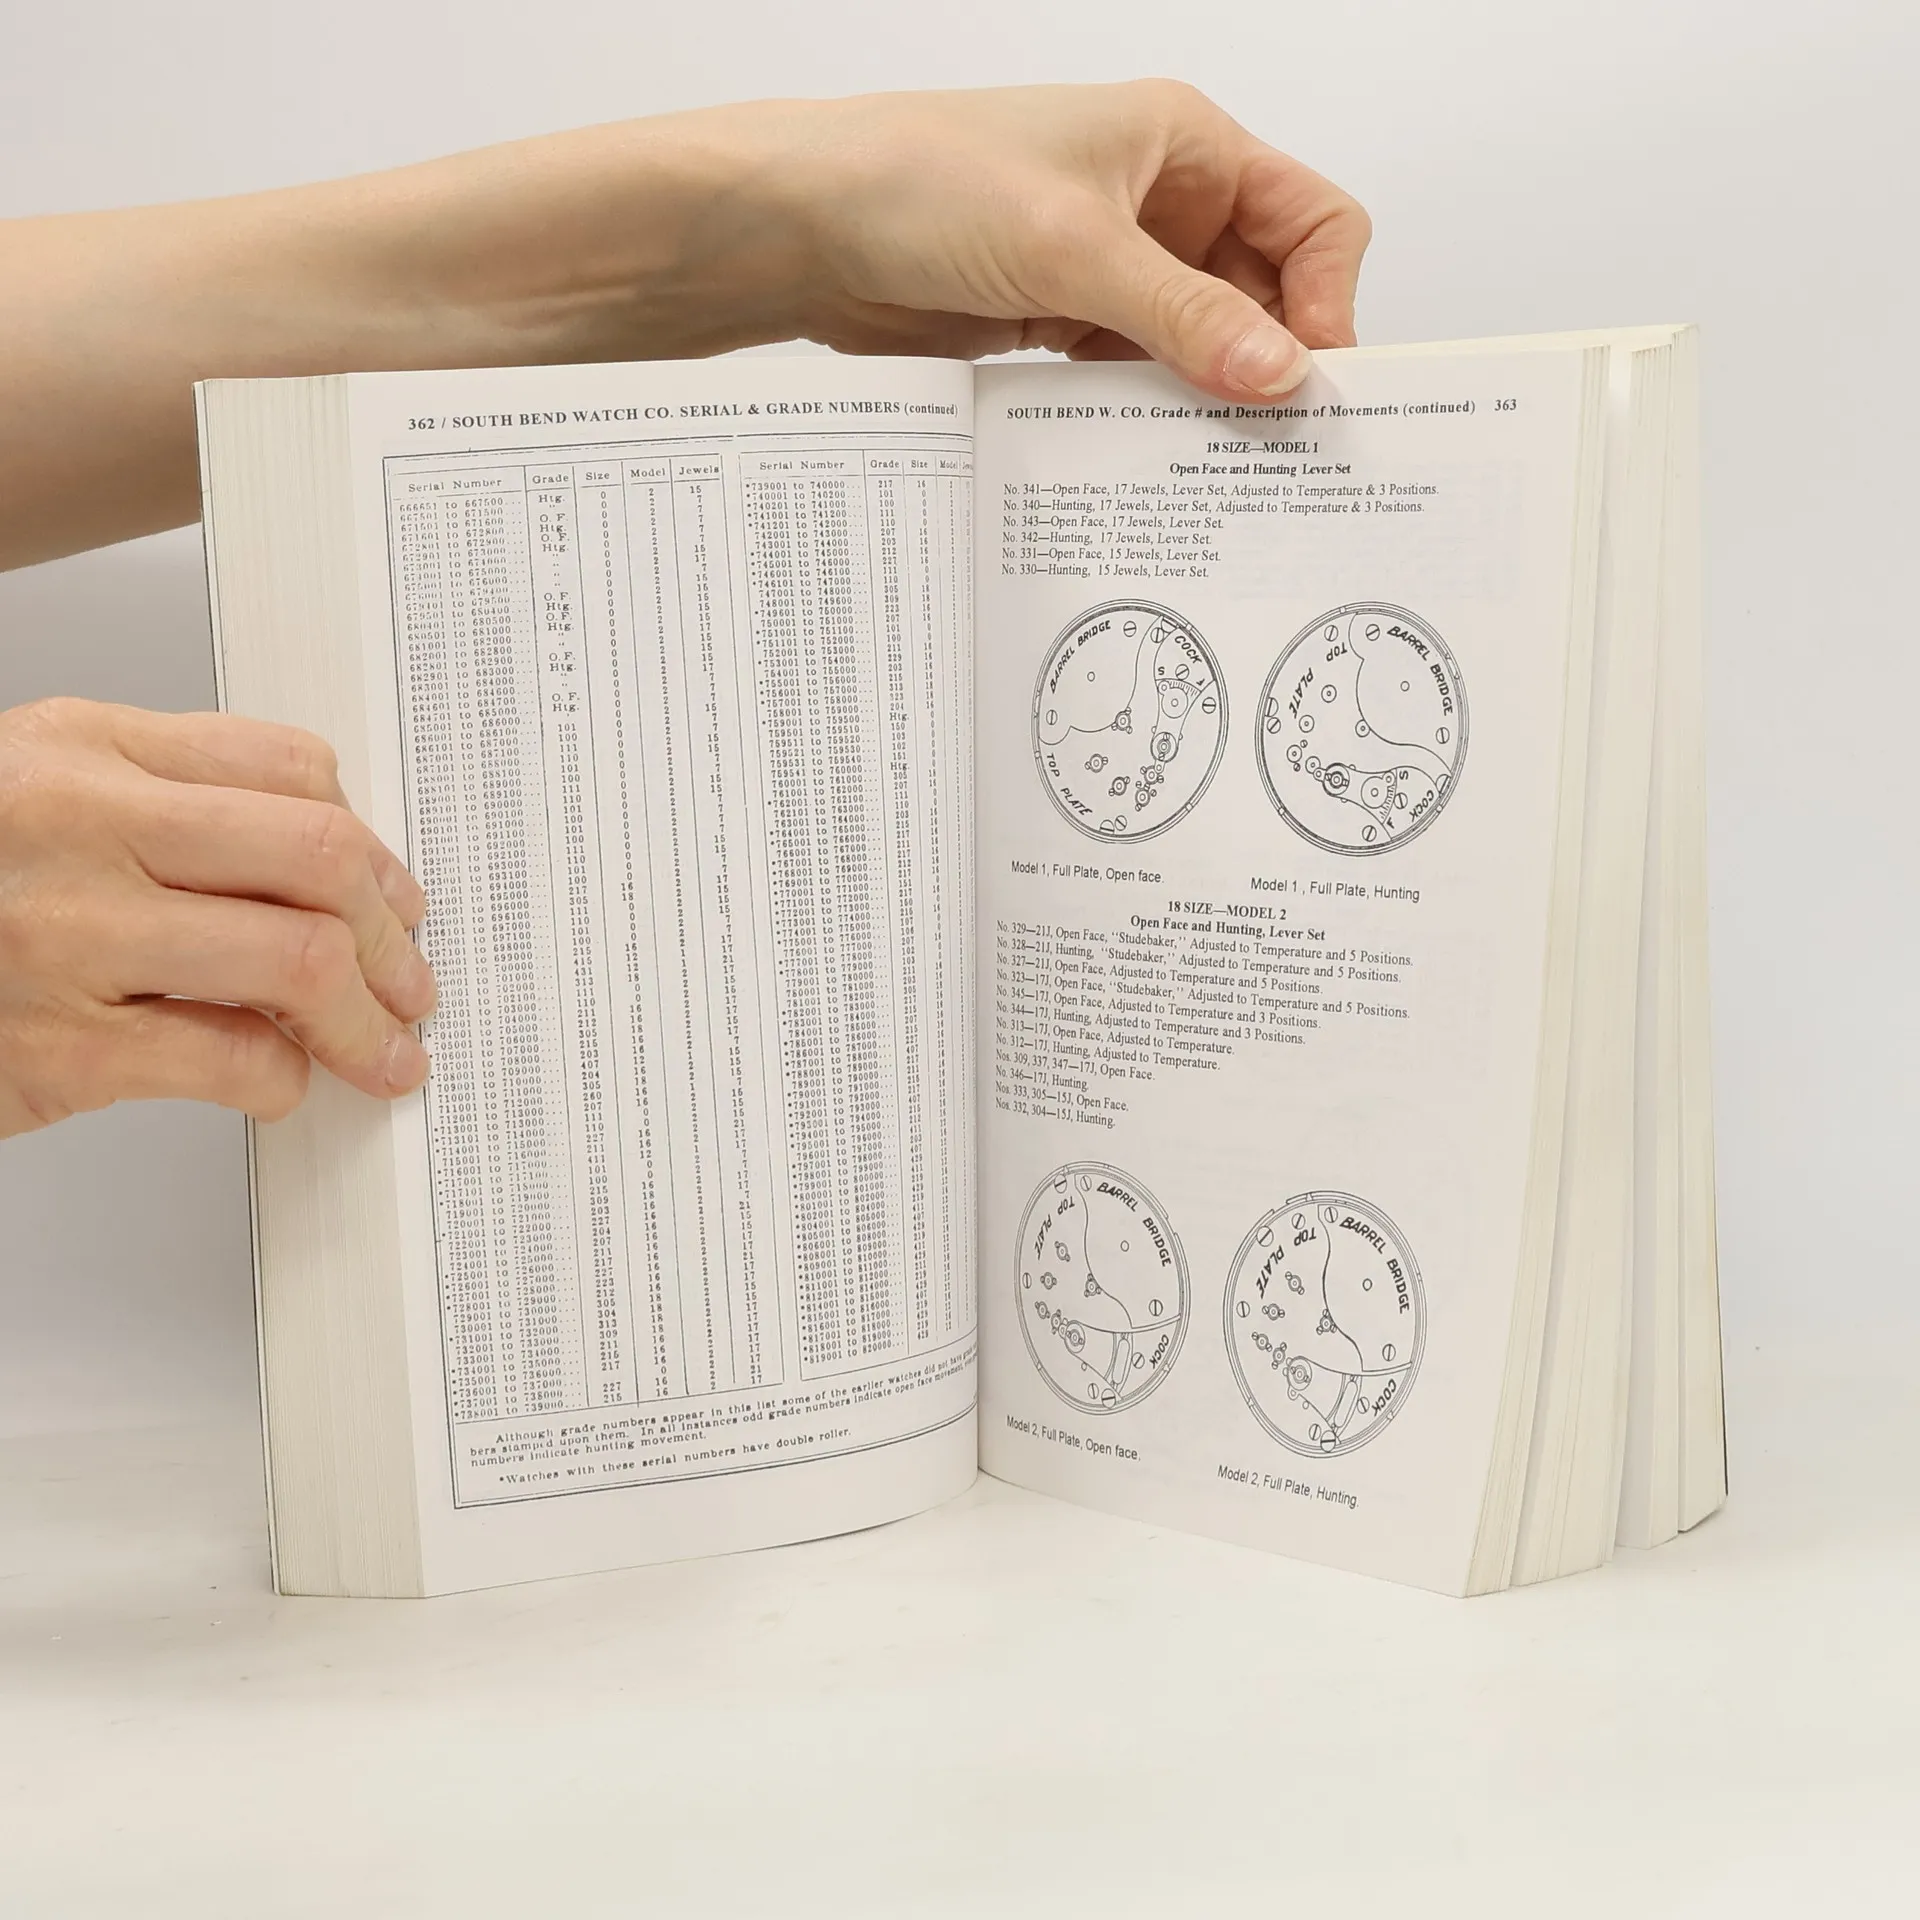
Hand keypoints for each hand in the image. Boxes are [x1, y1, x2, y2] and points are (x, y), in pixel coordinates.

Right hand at [0, 698, 433, 1136]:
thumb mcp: (36, 790)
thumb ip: (164, 797)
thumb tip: (319, 850)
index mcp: (85, 751)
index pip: (290, 769)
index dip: (371, 842)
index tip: (394, 891)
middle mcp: (83, 828)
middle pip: (317, 856)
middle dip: (392, 929)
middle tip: (410, 977)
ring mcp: (72, 938)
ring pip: (298, 957)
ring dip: (368, 1017)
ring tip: (384, 1046)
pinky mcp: (63, 1050)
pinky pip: (234, 1059)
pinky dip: (284, 1078)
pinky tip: (281, 1081)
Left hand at [3, 80, 1369, 565]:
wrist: (786, 227)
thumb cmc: (911, 178)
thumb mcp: (1068, 246)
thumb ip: (1182, 317)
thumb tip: (1281, 381)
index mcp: (1183, 144)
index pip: (1311, 224)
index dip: (1326, 307)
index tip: (1310, 394)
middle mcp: (1153, 200)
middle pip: (1260, 295)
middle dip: (1266, 369)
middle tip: (1270, 460)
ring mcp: (1103, 268)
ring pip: (1192, 347)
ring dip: (1196, 404)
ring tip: (1200, 477)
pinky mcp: (1051, 324)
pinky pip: (1123, 380)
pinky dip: (1134, 420)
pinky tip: (1130, 466)